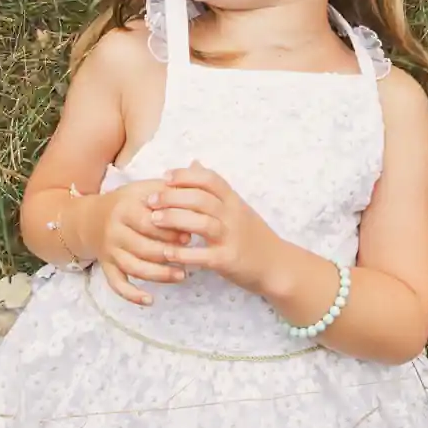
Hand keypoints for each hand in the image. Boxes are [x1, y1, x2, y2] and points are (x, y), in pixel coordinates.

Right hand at [84, 179, 189, 306]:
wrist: (91, 218)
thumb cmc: (127, 202)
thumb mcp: (143, 189)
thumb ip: (167, 188)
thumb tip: (195, 180)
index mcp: (125, 208)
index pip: (150, 222)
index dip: (171, 230)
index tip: (191, 235)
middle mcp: (114, 230)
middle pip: (144, 247)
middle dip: (169, 254)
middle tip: (190, 257)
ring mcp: (109, 250)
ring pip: (134, 267)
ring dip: (159, 275)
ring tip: (182, 276)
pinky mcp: (106, 266)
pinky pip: (117, 284)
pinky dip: (132, 295)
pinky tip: (150, 300)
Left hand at [149, 162, 280, 292]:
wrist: (277, 266)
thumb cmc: (252, 235)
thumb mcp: (237, 207)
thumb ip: (215, 189)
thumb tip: (194, 162)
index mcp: (234, 200)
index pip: (210, 179)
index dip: (186, 175)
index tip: (164, 177)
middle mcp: (233, 215)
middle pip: (201, 198)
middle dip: (172, 197)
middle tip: (150, 200)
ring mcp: (232, 237)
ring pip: (201, 223)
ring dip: (175, 220)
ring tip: (154, 220)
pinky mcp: (228, 260)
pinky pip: (203, 255)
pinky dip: (184, 253)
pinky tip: (167, 253)